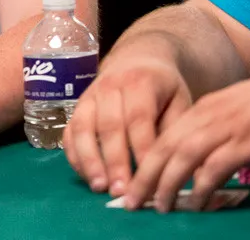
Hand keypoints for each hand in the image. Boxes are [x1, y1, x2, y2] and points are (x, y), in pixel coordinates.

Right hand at [63, 54, 191, 197]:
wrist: (137, 58)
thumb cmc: (163, 87)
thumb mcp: (180, 99)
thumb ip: (176, 131)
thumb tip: (179, 168)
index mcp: (140, 83)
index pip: (139, 119)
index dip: (142, 150)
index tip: (150, 180)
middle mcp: (109, 86)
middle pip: (109, 126)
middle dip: (115, 161)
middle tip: (122, 192)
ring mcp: (88, 96)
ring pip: (83, 128)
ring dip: (90, 160)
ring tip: (100, 187)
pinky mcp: (76, 108)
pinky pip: (69, 132)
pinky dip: (74, 156)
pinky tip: (87, 177)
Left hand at [123, 67, 249, 211]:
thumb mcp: (234, 113)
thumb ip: (214, 132)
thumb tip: (198, 164)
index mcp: (202, 108)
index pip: (163, 136)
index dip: (145, 160)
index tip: (132, 182)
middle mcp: (208, 116)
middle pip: (165, 147)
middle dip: (144, 176)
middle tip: (130, 201)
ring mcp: (227, 128)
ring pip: (183, 156)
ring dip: (166, 184)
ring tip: (157, 206)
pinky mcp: (248, 142)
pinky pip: (216, 167)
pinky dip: (201, 186)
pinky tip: (195, 203)